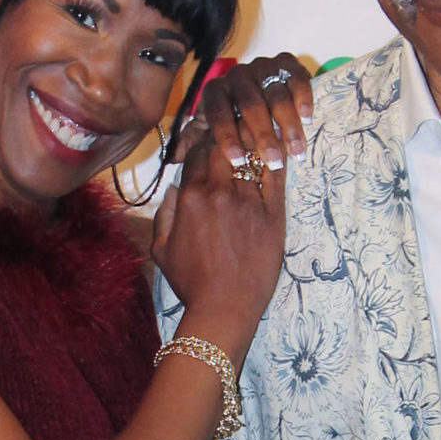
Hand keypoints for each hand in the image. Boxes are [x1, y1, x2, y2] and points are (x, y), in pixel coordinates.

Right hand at [151, 125, 285, 356]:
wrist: (224, 307)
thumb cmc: (192, 283)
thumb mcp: (162, 250)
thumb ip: (163, 215)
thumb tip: (172, 190)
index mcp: (189, 198)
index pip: (196, 152)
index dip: (203, 142)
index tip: (209, 142)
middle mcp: (218, 192)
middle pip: (223, 146)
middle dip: (228, 137)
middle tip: (234, 134)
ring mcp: (248, 201)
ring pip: (251, 155)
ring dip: (252, 141)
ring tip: (256, 132)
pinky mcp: (273, 213)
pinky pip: (276, 175)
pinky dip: (276, 157)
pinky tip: (278, 147)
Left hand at [186, 52, 313, 173]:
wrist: (256, 98)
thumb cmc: (231, 123)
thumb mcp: (209, 132)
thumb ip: (193, 143)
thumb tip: (171, 158)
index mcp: (215, 91)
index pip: (218, 112)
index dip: (226, 135)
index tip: (236, 160)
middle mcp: (236, 75)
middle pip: (249, 103)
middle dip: (261, 134)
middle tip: (272, 161)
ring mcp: (261, 67)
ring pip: (274, 93)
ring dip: (287, 123)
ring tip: (295, 150)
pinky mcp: (285, 63)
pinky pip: (295, 75)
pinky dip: (302, 95)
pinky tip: (307, 117)